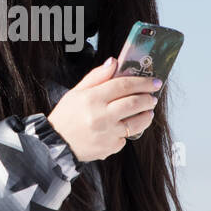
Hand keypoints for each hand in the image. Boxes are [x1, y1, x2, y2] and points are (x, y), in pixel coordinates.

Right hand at [47, 57, 162, 162]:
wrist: (56, 144)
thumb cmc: (66, 116)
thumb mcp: (76, 91)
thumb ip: (97, 76)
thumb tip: (114, 63)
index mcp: (92, 98)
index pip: (124, 85)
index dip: (142, 82)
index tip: (153, 82)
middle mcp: (101, 115)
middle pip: (134, 103)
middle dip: (148, 98)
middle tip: (152, 96)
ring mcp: (107, 133)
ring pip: (137, 123)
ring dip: (146, 115)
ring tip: (147, 111)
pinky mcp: (110, 147)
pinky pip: (127, 137)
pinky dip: (129, 131)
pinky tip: (125, 127)